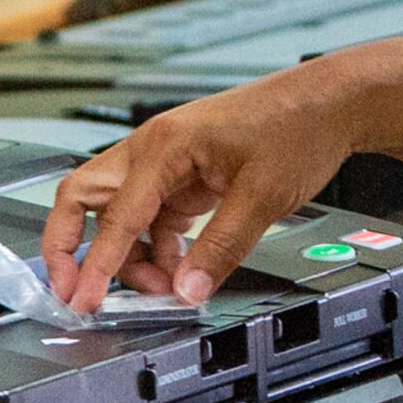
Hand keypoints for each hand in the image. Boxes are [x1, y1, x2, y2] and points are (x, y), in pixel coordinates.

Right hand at [37, 62, 364, 309]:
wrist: (330, 103)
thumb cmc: (296, 125)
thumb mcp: (261, 196)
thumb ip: (220, 248)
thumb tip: (186, 290)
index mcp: (163, 146)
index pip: (114, 214)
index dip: (95, 264)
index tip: (82, 298)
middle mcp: (154, 151)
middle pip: (84, 199)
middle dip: (71, 247)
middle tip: (74, 290)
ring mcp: (167, 165)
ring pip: (119, 215)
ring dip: (128, 257)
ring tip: (159, 288)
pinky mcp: (185, 178)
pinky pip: (152, 220)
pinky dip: (156, 250)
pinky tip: (178, 272)